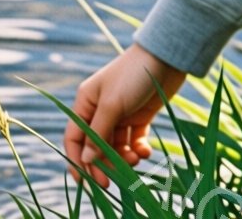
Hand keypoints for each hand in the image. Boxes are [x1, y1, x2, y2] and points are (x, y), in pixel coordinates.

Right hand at [64, 44, 188, 189]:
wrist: (167, 57)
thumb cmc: (134, 74)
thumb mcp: (112, 104)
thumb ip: (98, 134)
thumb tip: (85, 160)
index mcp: (86, 102)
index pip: (74, 138)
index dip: (77, 161)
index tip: (85, 182)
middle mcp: (100, 110)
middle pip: (95, 146)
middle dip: (102, 164)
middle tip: (110, 183)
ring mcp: (121, 114)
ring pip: (116, 146)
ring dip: (123, 159)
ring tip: (135, 161)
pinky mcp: (140, 117)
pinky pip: (134, 141)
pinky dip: (138, 150)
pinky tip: (145, 152)